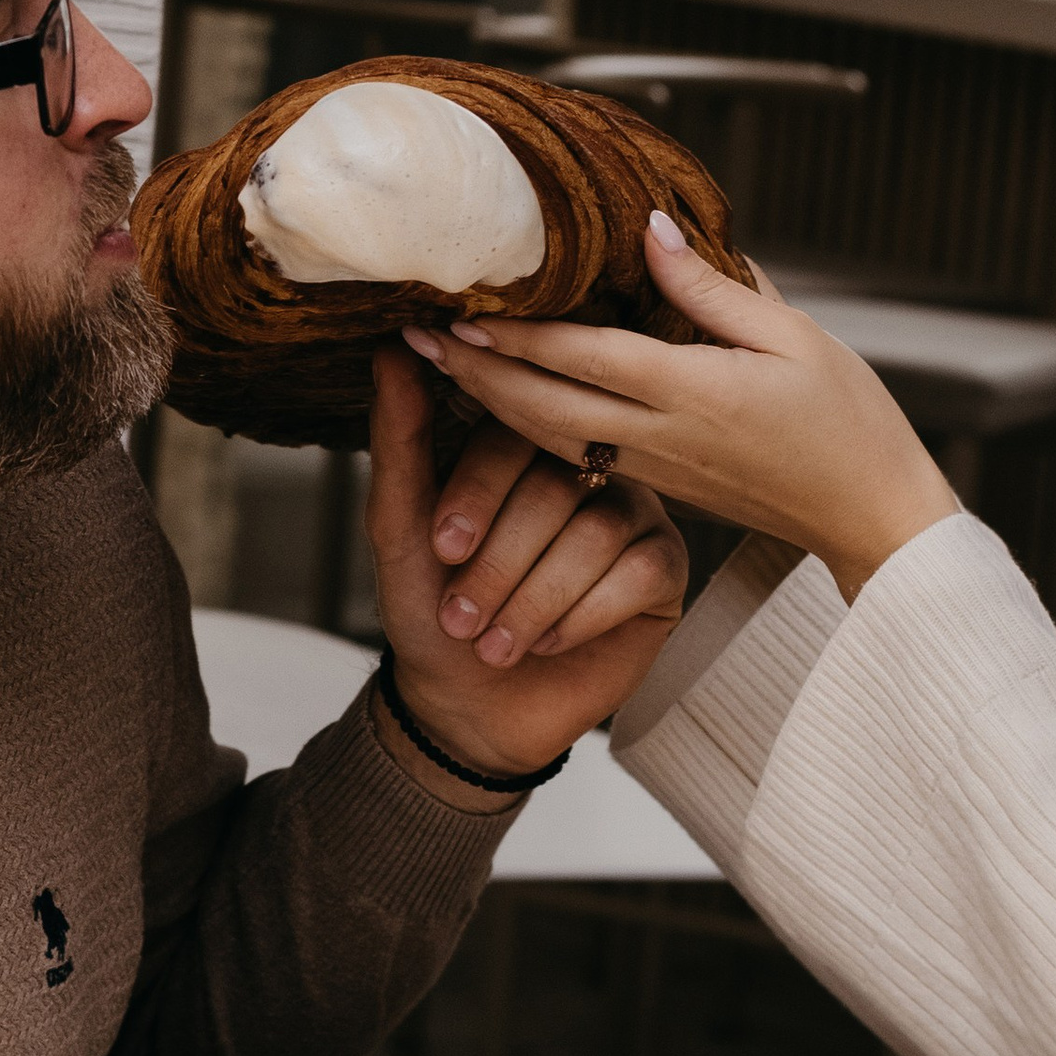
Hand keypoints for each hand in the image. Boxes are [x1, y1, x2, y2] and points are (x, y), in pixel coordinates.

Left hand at [364, 342, 687, 794]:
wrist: (468, 707)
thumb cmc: (431, 611)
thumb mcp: (400, 527)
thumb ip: (400, 438)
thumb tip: (391, 348)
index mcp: (522, 443)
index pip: (514, 433)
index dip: (477, 493)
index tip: (442, 550)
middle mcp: (585, 466)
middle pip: (557, 487)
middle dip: (500, 564)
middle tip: (461, 618)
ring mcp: (630, 514)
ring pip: (597, 534)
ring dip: (534, 600)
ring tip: (496, 643)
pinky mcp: (664, 569)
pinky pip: (639, 574)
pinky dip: (582, 617)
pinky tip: (547, 643)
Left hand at [403, 216, 959, 600]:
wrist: (872, 519)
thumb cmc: (848, 425)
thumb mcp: (793, 337)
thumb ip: (712, 288)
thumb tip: (651, 232)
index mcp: (692, 393)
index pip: (580, 359)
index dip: (512, 338)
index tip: (457, 311)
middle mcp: (660, 437)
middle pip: (542, 406)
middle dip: (473, 374)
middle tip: (415, 337)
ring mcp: (656, 470)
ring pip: (550, 437)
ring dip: (489, 404)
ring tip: (443, 367)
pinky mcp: (662, 487)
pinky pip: (579, 456)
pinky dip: (531, 428)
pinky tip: (507, 405)